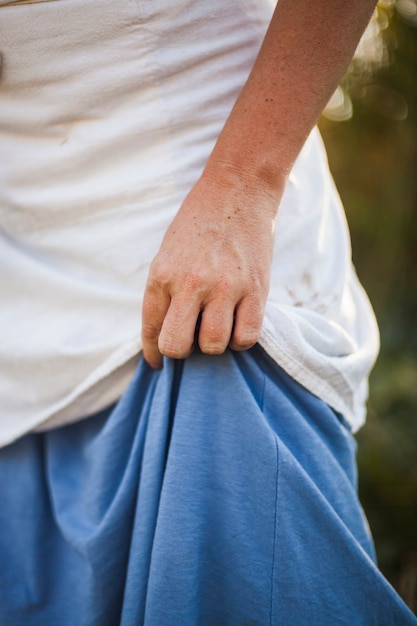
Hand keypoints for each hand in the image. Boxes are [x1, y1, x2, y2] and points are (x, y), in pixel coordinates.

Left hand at [141, 168, 280, 367]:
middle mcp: (190, 284)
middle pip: (177, 346)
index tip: (157, 362)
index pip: (151, 329)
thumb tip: (165, 332)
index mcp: (162, 275)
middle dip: (181, 351)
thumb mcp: (168, 253)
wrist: (238, 190)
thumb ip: (164, 291)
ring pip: (213, 345)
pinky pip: (247, 336)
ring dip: (213, 344)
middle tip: (190, 340)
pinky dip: (241, 339)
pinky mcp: (255, 290)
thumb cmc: (199, 222)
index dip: (152, 353)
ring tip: (216, 327)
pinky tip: (238, 325)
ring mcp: (225, 288)